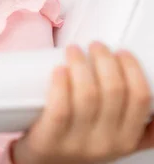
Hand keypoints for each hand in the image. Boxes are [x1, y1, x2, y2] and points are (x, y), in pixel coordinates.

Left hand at [13, 43, 153, 163]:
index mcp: (126, 139)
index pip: (140, 98)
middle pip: (113, 91)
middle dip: (105, 59)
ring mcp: (76, 143)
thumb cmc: (78, 143)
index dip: (132, 69)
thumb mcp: (114, 139)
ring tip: (73, 50)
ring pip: (87, 96)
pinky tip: (59, 69)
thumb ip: (138, 128)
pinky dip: (60, 84)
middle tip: (95, 46)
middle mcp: (105, 143)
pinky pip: (60, 109)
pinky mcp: (49, 140)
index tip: (121, 52)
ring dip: (81, 64)